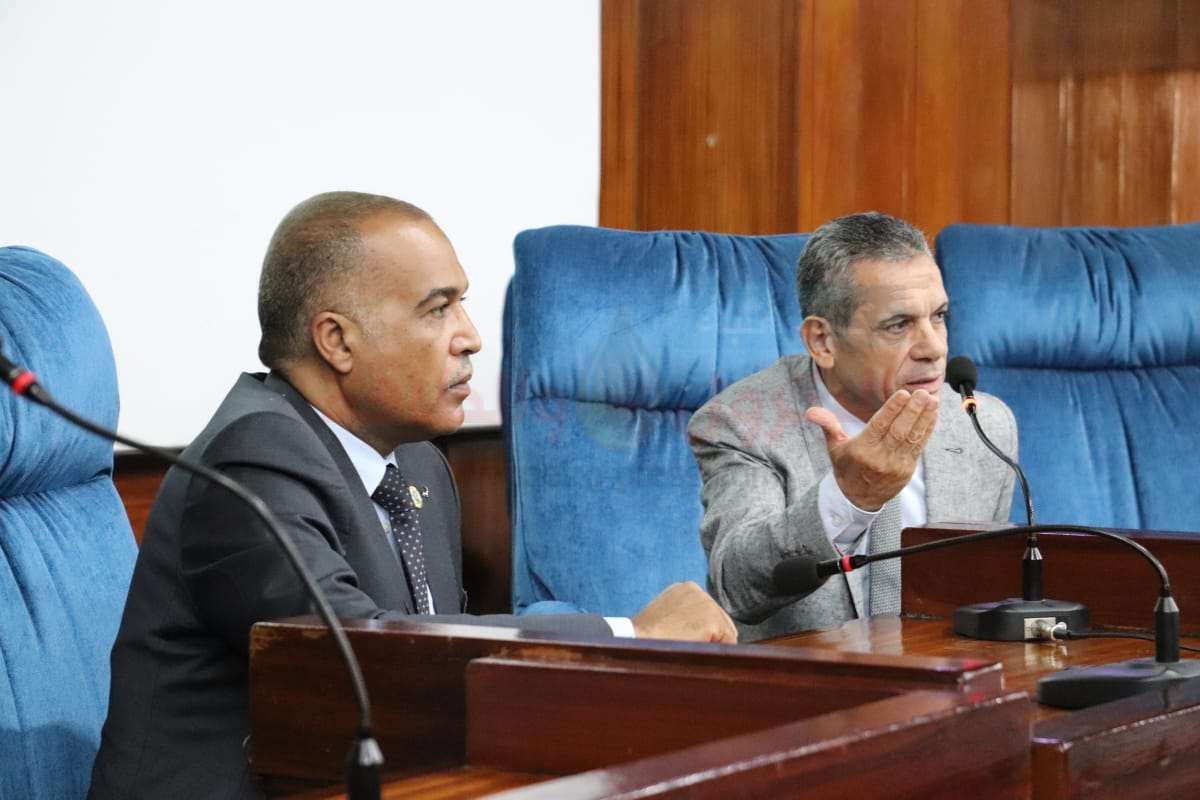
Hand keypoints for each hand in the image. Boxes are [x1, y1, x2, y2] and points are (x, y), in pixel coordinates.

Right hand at [632, 581, 737, 642]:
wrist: (637, 640)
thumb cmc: (645, 636)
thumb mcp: (665, 616)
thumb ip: (684, 616)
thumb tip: (698, 631)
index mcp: (686, 588)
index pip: (709, 613)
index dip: (704, 632)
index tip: (691, 641)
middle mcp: (699, 591)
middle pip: (722, 621)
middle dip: (712, 637)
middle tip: (690, 649)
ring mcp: (707, 604)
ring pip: (726, 633)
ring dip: (713, 644)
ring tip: (689, 649)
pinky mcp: (712, 620)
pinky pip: (728, 643)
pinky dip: (716, 652)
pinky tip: (695, 652)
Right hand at [805, 389, 938, 511]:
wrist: (858, 499)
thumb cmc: (846, 467)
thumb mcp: (834, 447)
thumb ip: (827, 425)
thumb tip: (811, 411)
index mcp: (861, 450)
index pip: (879, 426)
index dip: (892, 410)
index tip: (903, 394)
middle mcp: (880, 458)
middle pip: (899, 431)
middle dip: (913, 411)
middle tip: (923, 393)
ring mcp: (896, 465)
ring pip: (912, 438)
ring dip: (924, 418)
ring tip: (933, 400)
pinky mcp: (907, 470)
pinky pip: (919, 447)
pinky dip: (927, 430)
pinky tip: (932, 415)